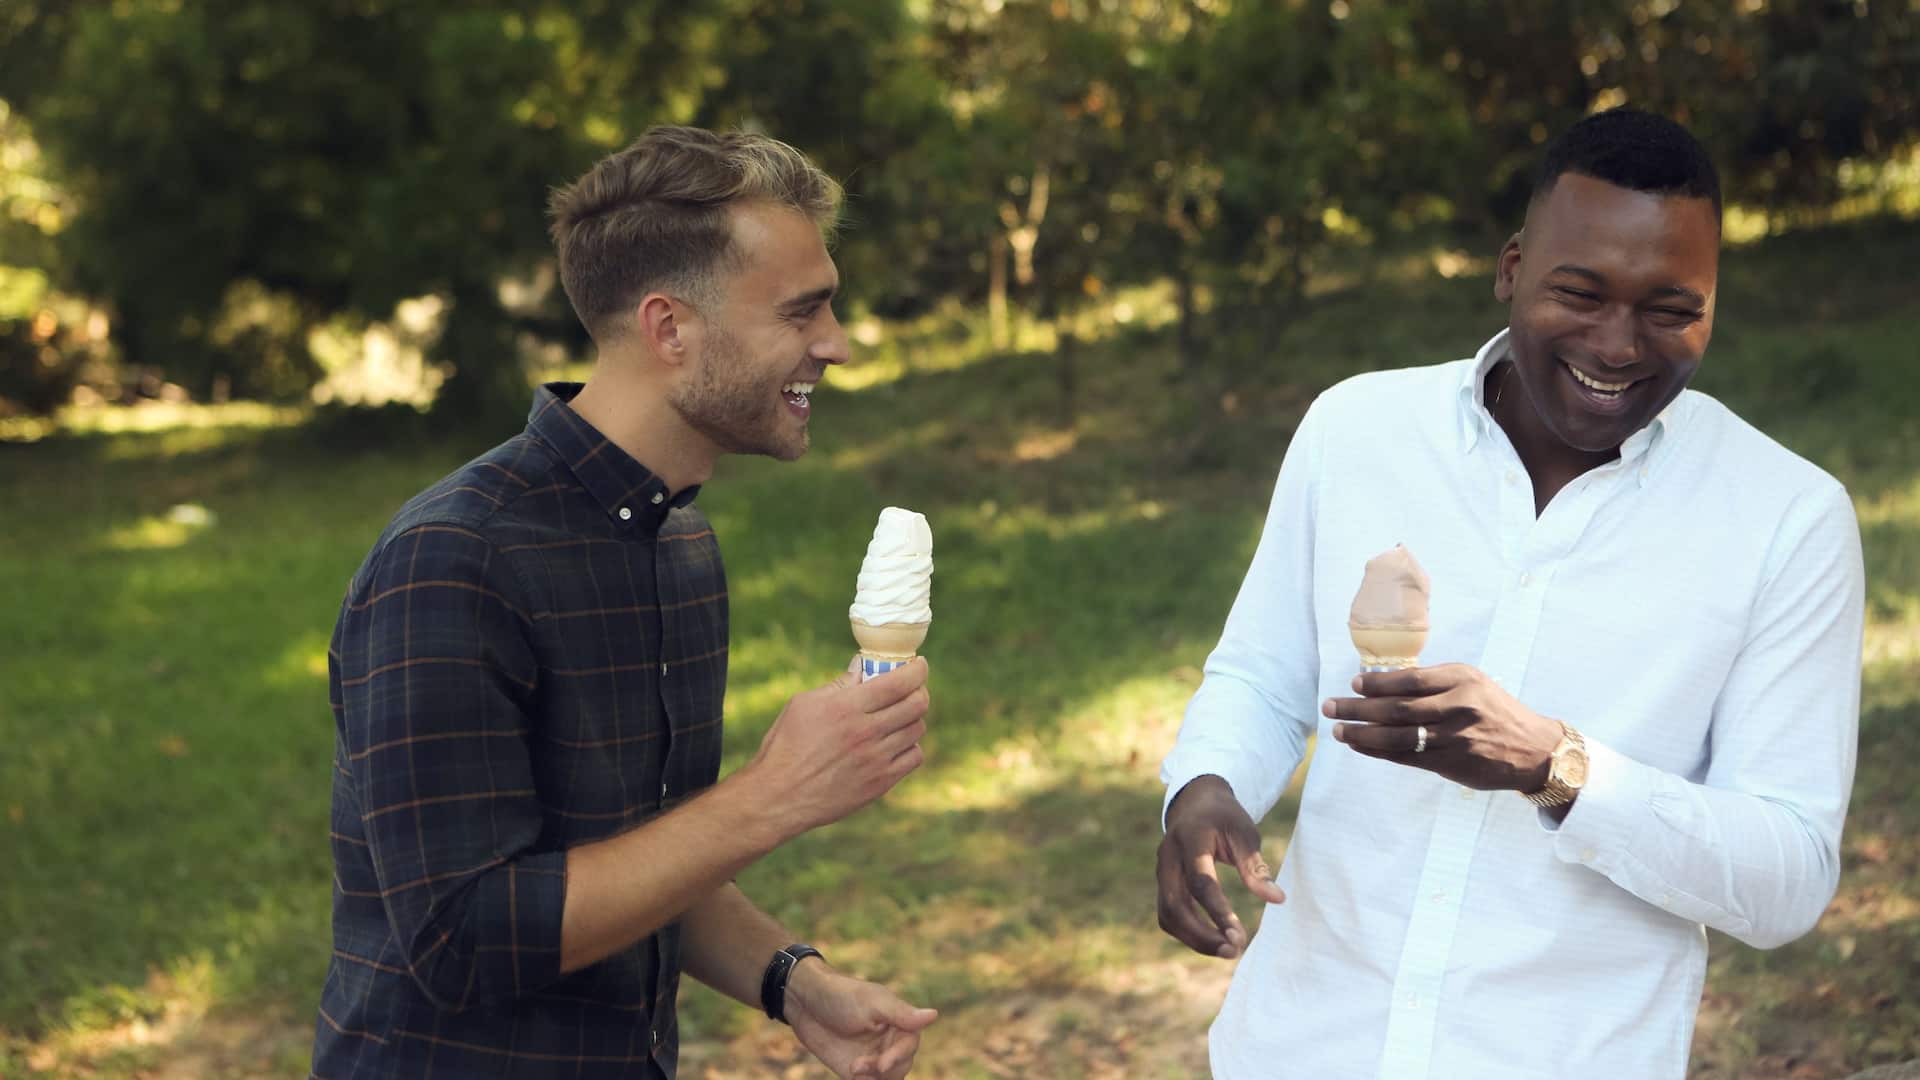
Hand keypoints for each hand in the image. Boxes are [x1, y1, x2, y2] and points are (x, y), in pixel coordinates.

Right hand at [746, 656, 930, 839]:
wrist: (779, 796)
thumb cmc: (786, 746)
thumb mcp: (803, 705)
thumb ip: (838, 685)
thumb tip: (862, 666)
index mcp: (846, 707)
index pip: (899, 682)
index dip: (917, 669)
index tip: (919, 664)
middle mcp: (865, 732)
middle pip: (917, 704)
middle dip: (919, 690)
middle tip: (912, 689)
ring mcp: (876, 759)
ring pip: (917, 729)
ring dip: (912, 718)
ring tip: (899, 716)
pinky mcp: (880, 783)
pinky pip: (914, 757)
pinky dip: (910, 746)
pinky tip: (895, 743)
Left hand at [785, 959, 937, 1079]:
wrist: (805, 1002)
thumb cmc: (841, 995)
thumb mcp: (872, 1003)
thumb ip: (901, 1014)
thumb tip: (933, 1015)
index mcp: (898, 1022)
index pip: (910, 1045)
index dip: (898, 1056)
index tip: (882, 1064)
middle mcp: (889, 1041)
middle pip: (901, 1066)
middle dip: (884, 1070)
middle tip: (859, 1066)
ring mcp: (873, 1057)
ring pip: (888, 1079)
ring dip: (873, 1079)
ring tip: (852, 1069)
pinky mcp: (855, 1071)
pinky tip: (851, 1073)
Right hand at [1156, 775, 1286, 958]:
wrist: (1196, 804)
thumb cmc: (1225, 818)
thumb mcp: (1245, 832)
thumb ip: (1255, 866)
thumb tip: (1277, 899)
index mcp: (1189, 839)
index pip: (1200, 882)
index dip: (1218, 911)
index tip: (1239, 936)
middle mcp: (1168, 857)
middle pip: (1174, 905)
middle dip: (1202, 934)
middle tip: (1234, 950)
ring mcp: (1161, 872)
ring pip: (1168, 915)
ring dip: (1195, 939)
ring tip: (1229, 951)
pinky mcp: (1163, 885)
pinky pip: (1169, 916)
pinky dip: (1190, 933)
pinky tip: (1215, 940)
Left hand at [1322, 663, 1559, 790]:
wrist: (1534, 750)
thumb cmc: (1495, 711)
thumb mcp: (1473, 684)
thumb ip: (1435, 683)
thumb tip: (1382, 684)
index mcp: (1463, 679)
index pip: (1410, 679)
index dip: (1377, 683)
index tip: (1354, 683)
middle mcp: (1458, 706)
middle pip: (1397, 708)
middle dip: (1358, 708)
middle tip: (1330, 706)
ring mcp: (1454, 737)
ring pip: (1397, 736)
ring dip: (1362, 733)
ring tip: (1339, 730)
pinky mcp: (1451, 762)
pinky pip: (1406, 757)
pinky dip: (1379, 751)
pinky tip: (1360, 745)